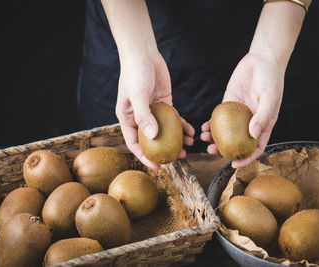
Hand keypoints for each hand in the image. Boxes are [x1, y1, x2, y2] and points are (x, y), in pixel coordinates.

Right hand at [116, 52, 194, 169]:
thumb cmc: (135, 73)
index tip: (157, 167)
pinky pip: (175, 118)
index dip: (145, 157)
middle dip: (164, 152)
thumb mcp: (138, 95)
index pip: (134, 143)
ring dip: (176, 140)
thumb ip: (144, 116)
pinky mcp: (165, 103)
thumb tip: (153, 137)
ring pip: (166, 131)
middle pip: (152, 140)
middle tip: (177, 160)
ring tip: (188, 149)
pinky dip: (182, 125)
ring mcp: (153, 111)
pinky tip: (192, 132)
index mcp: (127, 118)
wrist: (143, 53)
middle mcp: (140, 117)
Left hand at [201, 52, 284, 167]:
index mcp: (263, 125)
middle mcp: (250, 122)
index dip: (246, 158)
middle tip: (210, 151)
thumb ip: (262, 116)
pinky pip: (218, 118)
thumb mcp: (270, 97)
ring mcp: (238, 114)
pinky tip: (203, 127)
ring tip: (203, 139)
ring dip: (214, 139)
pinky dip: (210, 124)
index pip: (256, 148)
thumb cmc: (271, 78)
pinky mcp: (228, 103)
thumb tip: (253, 135)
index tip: (234, 164)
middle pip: (236, 142)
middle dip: (223, 150)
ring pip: (225, 132)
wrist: (262, 59)